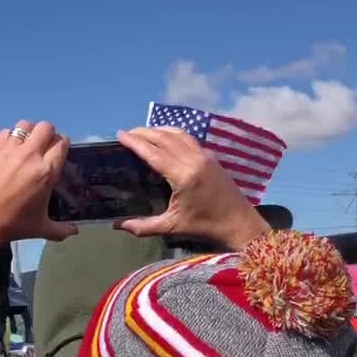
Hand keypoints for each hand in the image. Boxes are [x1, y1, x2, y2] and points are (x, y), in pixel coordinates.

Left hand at [0, 120, 77, 257]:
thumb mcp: (41, 228)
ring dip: (29, 132)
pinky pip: (5, 133)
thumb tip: (75, 232)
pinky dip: (9, 137)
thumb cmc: (13, 224)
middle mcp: (30, 156)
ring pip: (25, 125)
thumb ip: (61, 230)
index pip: (61, 143)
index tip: (57, 153)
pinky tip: (8, 150)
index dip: (61, 145)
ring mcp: (10, 151)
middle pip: (45, 127)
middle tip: (43, 148)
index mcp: (46, 172)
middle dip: (48, 134)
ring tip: (26, 145)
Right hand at [113, 127, 268, 250]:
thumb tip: (116, 225)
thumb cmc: (205, 226)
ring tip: (143, 132)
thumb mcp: (172, 227)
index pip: (154, 153)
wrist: (240, 223)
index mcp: (184, 176)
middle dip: (144, 132)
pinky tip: (165, 137)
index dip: (135, 142)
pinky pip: (189, 138)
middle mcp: (194, 160)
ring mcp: (205, 156)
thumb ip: (143, 226)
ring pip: (178, 134)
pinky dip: (173, 133)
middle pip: (164, 138)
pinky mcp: (212, 157)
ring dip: (159, 129)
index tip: (120, 134)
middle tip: (126, 133)